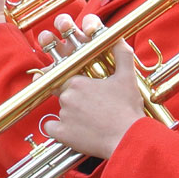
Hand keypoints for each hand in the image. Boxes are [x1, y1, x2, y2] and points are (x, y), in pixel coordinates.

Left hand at [43, 35, 145, 159]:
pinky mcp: (62, 134)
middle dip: (74, 99)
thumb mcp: (127, 78)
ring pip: (61, 110)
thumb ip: (121, 54)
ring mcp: (63, 116)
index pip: (67, 77)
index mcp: (78, 82)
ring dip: (71, 114)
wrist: (127, 138)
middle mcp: (67, 97)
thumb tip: (119, 39)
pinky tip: (73, 130)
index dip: (76, 84)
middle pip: (63, 93)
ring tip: (91, 121)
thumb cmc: (127, 110)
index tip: (83, 90)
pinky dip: (59, 129)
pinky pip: (51, 128)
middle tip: (91, 107)